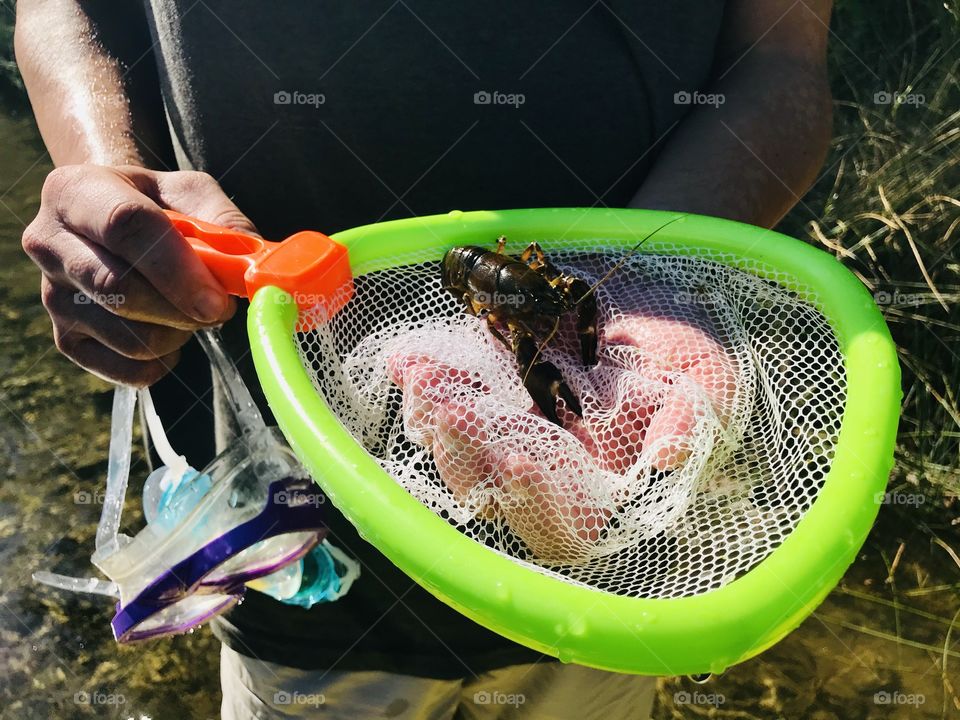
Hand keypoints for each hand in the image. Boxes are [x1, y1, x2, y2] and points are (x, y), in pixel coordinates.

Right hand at [21, 165, 256, 384]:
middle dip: (183, 309)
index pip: (124, 226)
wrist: (108, 221)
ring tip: (189, 311)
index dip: (177, 268)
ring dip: (178, 334)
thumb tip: (253, 269)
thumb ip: (224, 221)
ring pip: (128, 337)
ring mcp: (51, 296)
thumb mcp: (190, 192)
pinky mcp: (66, 339)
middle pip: (120, 289)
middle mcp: (49, 243)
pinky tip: (170, 333)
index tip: (218, 299)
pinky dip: (163, 362)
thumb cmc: (157, 204)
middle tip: (219, 308)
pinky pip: (126, 370)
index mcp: (76, 191)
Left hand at [388, 290, 738, 562]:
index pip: (561, 523)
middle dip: (464, 452)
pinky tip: (406, 360)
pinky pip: (450, 402)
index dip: (535, 502)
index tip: (517, 458)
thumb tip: (667, 458)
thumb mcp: (705, 387)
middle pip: (492, 493)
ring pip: (459, 452)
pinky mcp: (493, 397)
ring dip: (434, 418)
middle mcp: (549, 473)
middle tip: (447, 405)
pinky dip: (426, 384)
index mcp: (600, 489)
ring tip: (419, 375)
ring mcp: (516, 434)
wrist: (659, 316)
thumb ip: (690, 423)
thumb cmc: (689, 365)